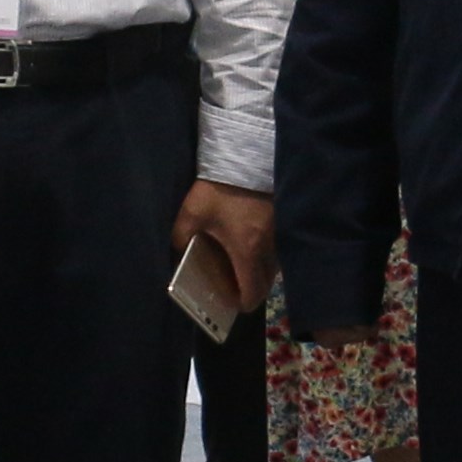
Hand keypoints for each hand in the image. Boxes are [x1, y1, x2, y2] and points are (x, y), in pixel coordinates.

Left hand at [172, 181, 271, 325]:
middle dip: (254, 290)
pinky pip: (280, 248)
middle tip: (237, 287)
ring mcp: (280, 233)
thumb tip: (178, 251)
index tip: (234, 304)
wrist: (246, 157)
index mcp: (247, 250)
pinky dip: (269, 255)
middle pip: (268, 282)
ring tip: (244, 267)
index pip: (252, 290)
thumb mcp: (193, 211)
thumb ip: (181, 235)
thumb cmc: (220, 189)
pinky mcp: (284, 219)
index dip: (244, 303)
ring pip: (276, 265)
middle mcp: (269, 247)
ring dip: (263, 272)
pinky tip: (255, 244)